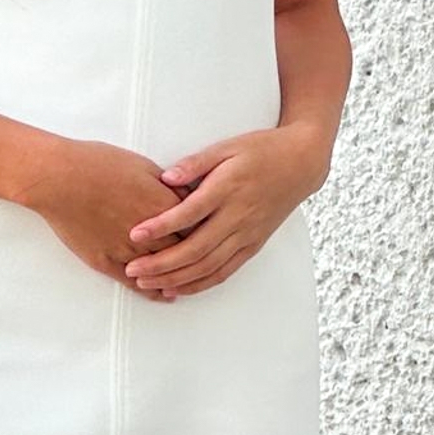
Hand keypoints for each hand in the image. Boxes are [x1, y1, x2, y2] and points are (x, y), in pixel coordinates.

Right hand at [21, 137, 195, 298]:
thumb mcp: (143, 165)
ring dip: (176, 279)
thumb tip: (186, 196)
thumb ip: (168, 186)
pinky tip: (162, 294)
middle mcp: (149, 234)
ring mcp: (127, 251)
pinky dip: (151, 291)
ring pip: (161, 272)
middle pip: (183, 252)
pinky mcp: (105, 262)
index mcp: (162, 206)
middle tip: (206, 261)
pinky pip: (134, 283)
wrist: (60, 178)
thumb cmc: (98, 164)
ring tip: (188, 283)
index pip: (197, 227)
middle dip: (195, 257)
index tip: (213, 235)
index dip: (206, 232)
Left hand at [121, 127, 325, 298]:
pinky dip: (200, 284)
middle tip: (132, 269)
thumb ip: (195, 163)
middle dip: (162, 263)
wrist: (301, 164)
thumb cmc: (260, 150)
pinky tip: (178, 288)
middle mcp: (239, 216)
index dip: (161, 226)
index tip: (134, 234)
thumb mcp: (227, 146)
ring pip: (209, 266)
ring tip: (147, 283)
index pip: (190, 212)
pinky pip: (225, 271)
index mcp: (229, 188)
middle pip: (196, 249)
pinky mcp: (253, 245)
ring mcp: (247, 235)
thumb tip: (165, 178)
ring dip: (176, 278)